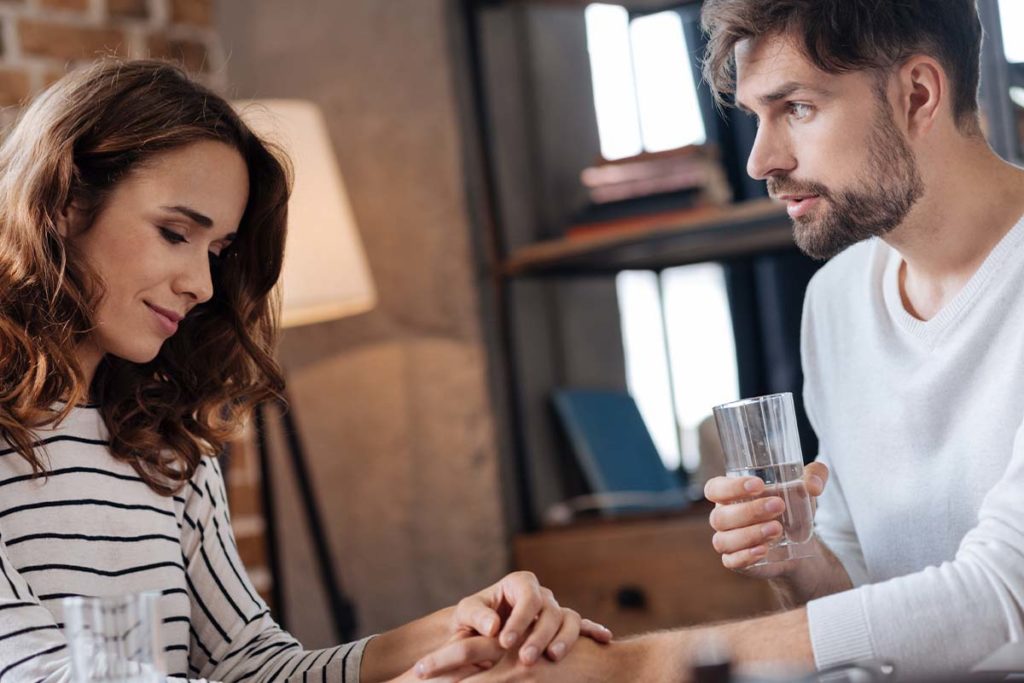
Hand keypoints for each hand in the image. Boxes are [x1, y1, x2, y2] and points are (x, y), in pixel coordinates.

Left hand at [414, 572, 612, 678]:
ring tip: (553, 658)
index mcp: (519, 584)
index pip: (527, 597)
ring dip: (563, 639)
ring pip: (569, 620)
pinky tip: (603, 638)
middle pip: (550, 611)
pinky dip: (593, 631)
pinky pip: (582, 628)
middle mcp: (541, 595)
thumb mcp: (466, 615)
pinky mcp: (564, 629)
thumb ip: (476, 616)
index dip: (519, 619)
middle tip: (526, 659)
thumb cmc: (470, 621)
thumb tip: (493, 626)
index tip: (505, 641)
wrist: (479, 634)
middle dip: (539, 635)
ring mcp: (556, 611)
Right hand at [705, 461, 828, 578]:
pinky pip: (732, 561)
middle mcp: (723, 517)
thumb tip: (813, 485)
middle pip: (720, 516)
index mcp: (729, 494)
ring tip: (777, 529)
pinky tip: (765, 550)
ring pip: (724, 540)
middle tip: (778, 505)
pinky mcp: (736, 561)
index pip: (715, 488)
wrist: (800, 542)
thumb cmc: (792, 507)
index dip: (730, 487)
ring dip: (749, 534)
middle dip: (749, 511)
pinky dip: (746, 556)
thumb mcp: (805, 486)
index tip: (758, 485)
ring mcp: (727, 541)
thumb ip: (815, 475)